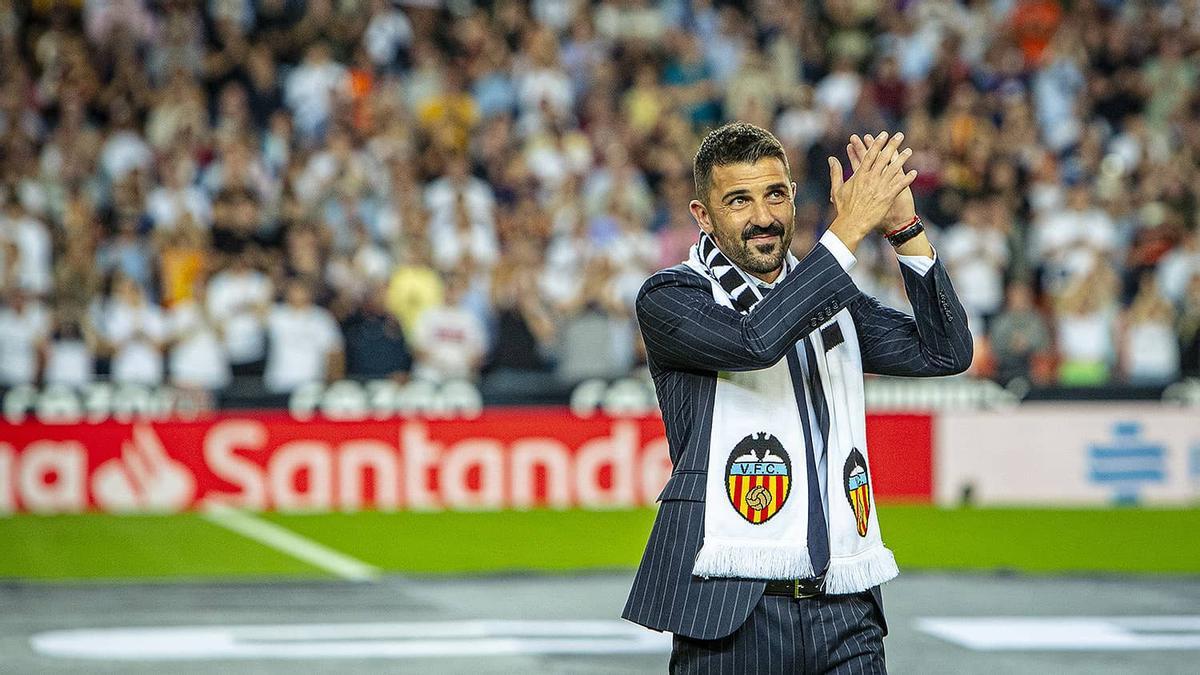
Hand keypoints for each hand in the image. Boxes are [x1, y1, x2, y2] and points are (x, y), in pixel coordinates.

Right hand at [827, 132, 916, 248]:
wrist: (851, 224)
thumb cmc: (843, 208)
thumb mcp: (837, 188)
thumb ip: (835, 172)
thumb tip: (831, 159)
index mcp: (859, 175)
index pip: (870, 155)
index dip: (877, 144)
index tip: (883, 135)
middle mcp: (870, 179)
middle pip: (883, 158)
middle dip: (892, 145)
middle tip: (900, 136)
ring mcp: (879, 187)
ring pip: (893, 169)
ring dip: (902, 159)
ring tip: (909, 150)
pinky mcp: (887, 197)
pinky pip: (899, 186)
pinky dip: (906, 179)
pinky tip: (914, 172)